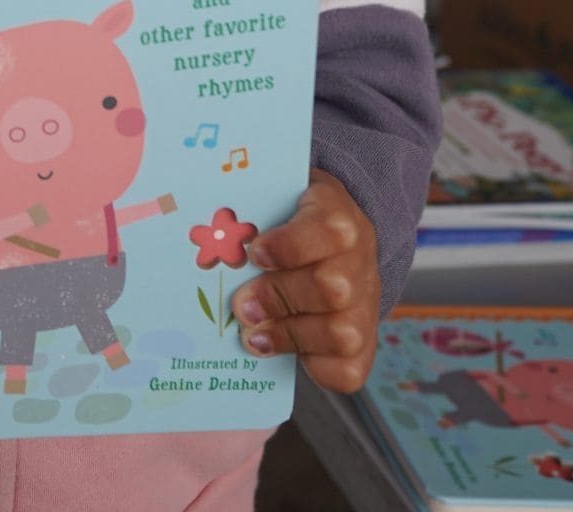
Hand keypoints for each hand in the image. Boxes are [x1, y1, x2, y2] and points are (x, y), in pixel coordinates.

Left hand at [232, 169, 380, 392]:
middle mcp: (359, 261)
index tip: (254, 253)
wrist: (338, 243)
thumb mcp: (277, 201)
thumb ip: (248, 213)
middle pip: (331, 287)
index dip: (290, 246)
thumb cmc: (292, 223)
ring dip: (290, 337)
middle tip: (241, 305)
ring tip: (252, 336)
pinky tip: (283, 354)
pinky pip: (347, 371)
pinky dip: (314, 369)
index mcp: (338, 218)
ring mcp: (365, 305)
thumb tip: (207, 232)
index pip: (329, 230)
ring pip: (342, 333)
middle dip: (278, 299)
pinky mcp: (364, 345)